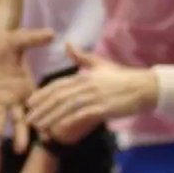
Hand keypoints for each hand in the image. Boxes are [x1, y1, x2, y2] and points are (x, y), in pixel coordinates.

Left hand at [0, 28, 53, 152]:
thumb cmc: (6, 43)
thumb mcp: (19, 39)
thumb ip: (34, 39)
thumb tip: (51, 33)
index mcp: (27, 87)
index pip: (37, 107)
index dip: (41, 119)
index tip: (44, 133)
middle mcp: (15, 98)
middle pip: (20, 120)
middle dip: (21, 134)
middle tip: (21, 151)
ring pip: (2, 119)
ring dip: (1, 128)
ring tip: (0, 136)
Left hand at [27, 45, 157, 143]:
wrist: (144, 87)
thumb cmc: (121, 77)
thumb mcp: (100, 64)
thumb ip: (82, 57)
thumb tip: (68, 43)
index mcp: (83, 76)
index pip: (57, 85)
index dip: (42, 95)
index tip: (29, 104)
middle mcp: (86, 85)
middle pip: (58, 97)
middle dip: (42, 109)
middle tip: (29, 120)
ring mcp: (95, 97)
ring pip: (67, 107)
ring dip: (51, 118)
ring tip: (40, 127)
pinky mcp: (104, 108)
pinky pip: (83, 115)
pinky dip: (70, 121)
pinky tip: (60, 129)